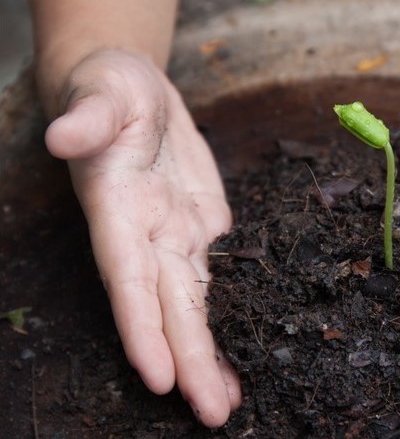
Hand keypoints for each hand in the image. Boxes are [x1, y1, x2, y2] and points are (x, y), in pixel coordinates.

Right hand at [44, 50, 240, 426]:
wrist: (136, 94)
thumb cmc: (109, 90)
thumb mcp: (103, 91)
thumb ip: (90, 118)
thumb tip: (64, 137)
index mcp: (119, 210)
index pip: (129, 277)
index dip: (141, 326)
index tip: (160, 377)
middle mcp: (147, 235)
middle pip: (169, 306)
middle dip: (190, 361)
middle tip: (213, 416)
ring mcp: (177, 235)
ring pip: (194, 304)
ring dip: (209, 355)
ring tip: (226, 404)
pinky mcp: (204, 228)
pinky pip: (217, 281)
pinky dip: (226, 319)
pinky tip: (238, 356)